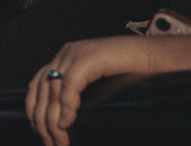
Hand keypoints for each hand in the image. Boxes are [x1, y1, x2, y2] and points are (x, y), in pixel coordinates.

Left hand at [25, 37, 147, 145]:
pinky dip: (67, 107)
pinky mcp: (89, 58)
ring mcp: (76, 54)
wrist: (157, 56)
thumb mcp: (96, 83)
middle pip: (43, 91)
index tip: (37, 130)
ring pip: (54, 92)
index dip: (33, 109)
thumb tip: (63, 121)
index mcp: (64, 58)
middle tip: (51, 144)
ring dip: (54, 121)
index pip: (37, 84)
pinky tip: (67, 124)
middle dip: (43, 121)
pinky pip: (70, 86)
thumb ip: (77, 94)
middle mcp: (65, 53)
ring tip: (60, 141)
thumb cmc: (131, 73)